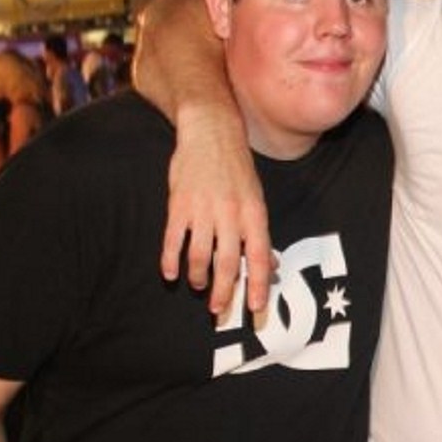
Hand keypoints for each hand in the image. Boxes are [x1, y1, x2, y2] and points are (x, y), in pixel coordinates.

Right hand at [159, 105, 271, 313]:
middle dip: (224, 291)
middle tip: (219, 309)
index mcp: (254, 213)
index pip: (260, 256)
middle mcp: (230, 214)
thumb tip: (271, 264)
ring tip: (198, 285)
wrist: (211, 132)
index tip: (256, 308)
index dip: (258, 284)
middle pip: (228, 263)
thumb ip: (258, 232)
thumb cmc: (237, 169)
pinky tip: (170, 273)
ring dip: (198, 277)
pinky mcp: (179, 205)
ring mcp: (203, 210)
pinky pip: (173, 240)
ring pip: (200, 256)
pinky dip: (170, 260)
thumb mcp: (256, 198)